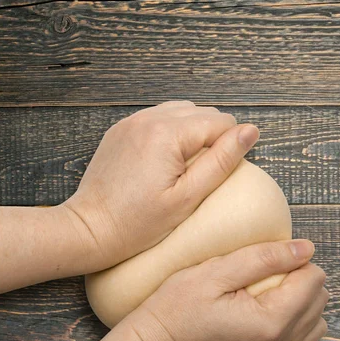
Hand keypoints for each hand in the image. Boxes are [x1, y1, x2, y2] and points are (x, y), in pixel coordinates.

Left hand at [62, 101, 259, 268]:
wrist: (89, 229)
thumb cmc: (138, 223)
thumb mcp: (189, 196)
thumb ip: (222, 160)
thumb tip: (250, 131)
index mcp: (168, 133)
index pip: (221, 122)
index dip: (228, 148)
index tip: (214, 175)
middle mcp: (149, 118)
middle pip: (204, 112)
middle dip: (212, 138)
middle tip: (200, 173)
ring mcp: (132, 121)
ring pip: (183, 111)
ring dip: (193, 132)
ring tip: (185, 165)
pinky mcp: (122, 128)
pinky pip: (160, 117)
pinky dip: (172, 132)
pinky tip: (166, 159)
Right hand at [125, 238, 328, 340]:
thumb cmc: (176, 309)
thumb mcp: (217, 271)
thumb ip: (266, 257)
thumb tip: (306, 248)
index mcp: (272, 320)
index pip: (314, 278)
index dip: (295, 259)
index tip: (268, 258)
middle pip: (320, 299)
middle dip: (301, 278)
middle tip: (266, 272)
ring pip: (317, 322)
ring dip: (302, 301)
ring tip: (269, 290)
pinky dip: (298, 324)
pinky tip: (272, 312)